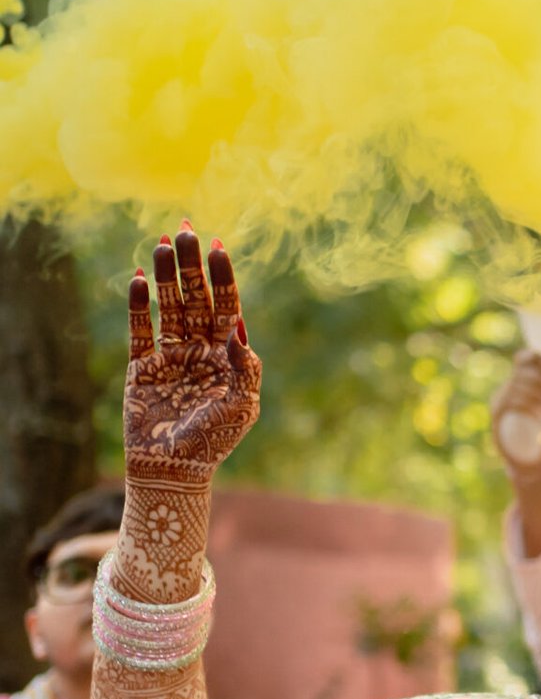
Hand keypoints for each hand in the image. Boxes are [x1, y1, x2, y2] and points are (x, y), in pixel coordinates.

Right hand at [125, 225, 260, 489]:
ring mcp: (170, 356)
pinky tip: (136, 278)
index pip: (227, 306)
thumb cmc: (215, 441)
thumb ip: (245, 365)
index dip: (222, 277)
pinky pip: (139, 329)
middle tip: (186, 229)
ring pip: (168, 305)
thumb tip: (238, 324)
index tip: (218, 246)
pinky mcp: (142, 367)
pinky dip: (138, 304)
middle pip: (196, 297)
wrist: (174, 469)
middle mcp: (199, 349)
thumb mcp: (242, 405)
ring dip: (164, 275)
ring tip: (162, 243)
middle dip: (191, 265)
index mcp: (227, 355)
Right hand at [492, 349, 540, 479]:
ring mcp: (502, 401)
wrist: (539, 467)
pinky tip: (538, 419)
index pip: (525, 359)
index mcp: (529, 385)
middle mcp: (512, 389)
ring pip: (518, 384)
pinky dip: (527, 407)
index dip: (534, 355)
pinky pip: (510, 400)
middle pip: (523, 369)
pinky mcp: (496, 416)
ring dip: (537, 396)